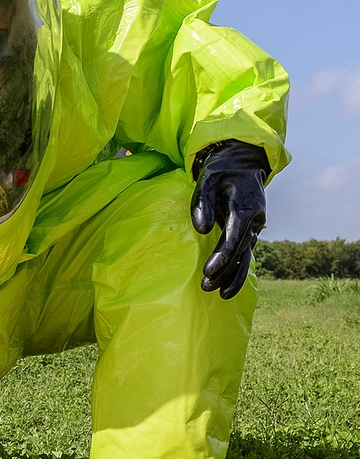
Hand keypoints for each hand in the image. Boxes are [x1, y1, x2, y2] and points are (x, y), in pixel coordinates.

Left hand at [190, 139, 267, 299]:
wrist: (242, 163)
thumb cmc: (221, 171)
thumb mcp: (208, 180)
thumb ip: (203, 203)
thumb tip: (202, 229)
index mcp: (246, 208)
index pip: (234, 237)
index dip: (222, 256)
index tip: (208, 271)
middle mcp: (255, 221)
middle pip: (240, 251)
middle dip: (225, 271)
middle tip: (206, 287)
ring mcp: (254, 228)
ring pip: (246, 257)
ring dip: (234, 276)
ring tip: (220, 295)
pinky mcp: (249, 232)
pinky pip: (245, 255)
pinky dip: (238, 271)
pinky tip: (228, 287)